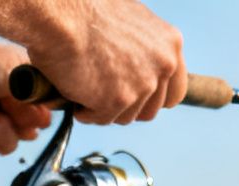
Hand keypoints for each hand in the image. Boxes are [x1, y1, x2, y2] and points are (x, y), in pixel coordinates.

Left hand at [0, 39, 53, 156]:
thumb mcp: (7, 73)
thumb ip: (32, 94)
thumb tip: (45, 118)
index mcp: (23, 82)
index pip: (47, 109)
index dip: (39, 115)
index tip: (28, 109)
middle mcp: (10, 101)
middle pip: (31, 132)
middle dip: (16, 125)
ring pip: (10, 146)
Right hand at [24, 0, 186, 125]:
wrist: (63, 16)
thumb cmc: (87, 12)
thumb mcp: (132, 23)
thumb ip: (145, 50)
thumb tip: (137, 70)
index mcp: (170, 44)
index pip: (175, 93)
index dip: (152, 99)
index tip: (135, 98)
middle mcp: (163, 65)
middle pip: (150, 111)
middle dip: (126, 107)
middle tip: (103, 93)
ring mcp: (142, 84)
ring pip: (125, 117)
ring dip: (104, 109)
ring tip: (86, 86)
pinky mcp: (118, 100)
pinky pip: (101, 119)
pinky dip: (86, 111)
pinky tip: (76, 90)